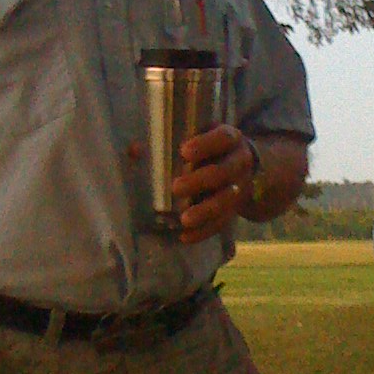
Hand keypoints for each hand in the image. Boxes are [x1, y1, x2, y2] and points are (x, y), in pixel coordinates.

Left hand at [172, 124, 256, 244]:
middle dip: (200, 181)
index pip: (222, 138)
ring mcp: (239, 187)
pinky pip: (222, 221)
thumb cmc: (208, 147)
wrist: (239, 165)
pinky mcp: (235, 208)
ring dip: (205, 211)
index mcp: (229, 138)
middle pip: (223, 172)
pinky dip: (204, 230)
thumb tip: (133, 150)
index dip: (206, 144)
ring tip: (184, 219)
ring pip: (225, 200)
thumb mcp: (195, 136)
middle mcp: (239, 162)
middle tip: (176, 187)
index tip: (184, 151)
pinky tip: (185, 236)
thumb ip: (166, 141)